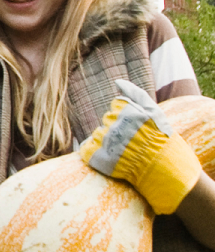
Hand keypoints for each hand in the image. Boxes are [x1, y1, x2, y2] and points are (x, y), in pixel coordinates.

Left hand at [79, 79, 203, 215]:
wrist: (164, 170)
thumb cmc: (161, 139)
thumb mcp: (154, 112)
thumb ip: (135, 94)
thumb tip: (117, 81)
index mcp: (126, 111)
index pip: (116, 107)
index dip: (127, 119)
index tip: (138, 129)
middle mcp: (113, 124)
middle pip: (107, 121)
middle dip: (118, 130)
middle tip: (133, 143)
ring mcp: (104, 141)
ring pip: (98, 135)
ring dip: (108, 142)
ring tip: (125, 152)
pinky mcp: (96, 157)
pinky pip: (86, 150)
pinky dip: (94, 153)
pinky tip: (111, 158)